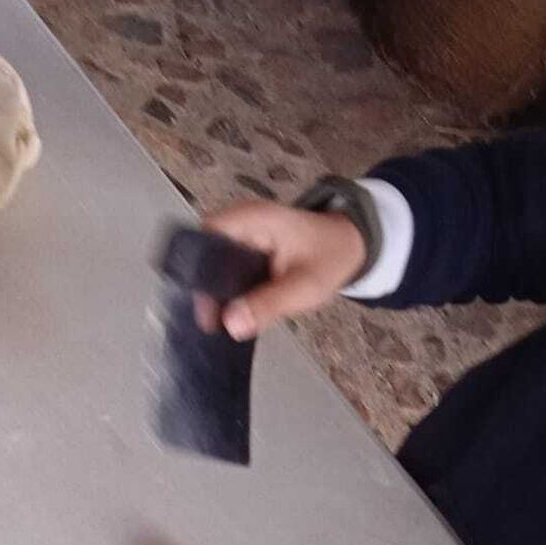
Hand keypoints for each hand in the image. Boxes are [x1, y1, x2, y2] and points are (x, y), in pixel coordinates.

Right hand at [197, 200, 365, 340]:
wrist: (349, 245)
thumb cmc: (330, 257)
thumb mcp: (304, 287)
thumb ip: (268, 305)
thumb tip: (230, 324)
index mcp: (251, 220)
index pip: (203, 239)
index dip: (196, 272)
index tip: (203, 306)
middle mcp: (239, 223)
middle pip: (202, 253)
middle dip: (203, 288)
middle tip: (210, 322)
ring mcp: (240, 235)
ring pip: (210, 264)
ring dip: (213, 292)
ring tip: (216, 322)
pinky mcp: (243, 249)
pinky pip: (224, 269)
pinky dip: (225, 290)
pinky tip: (229, 312)